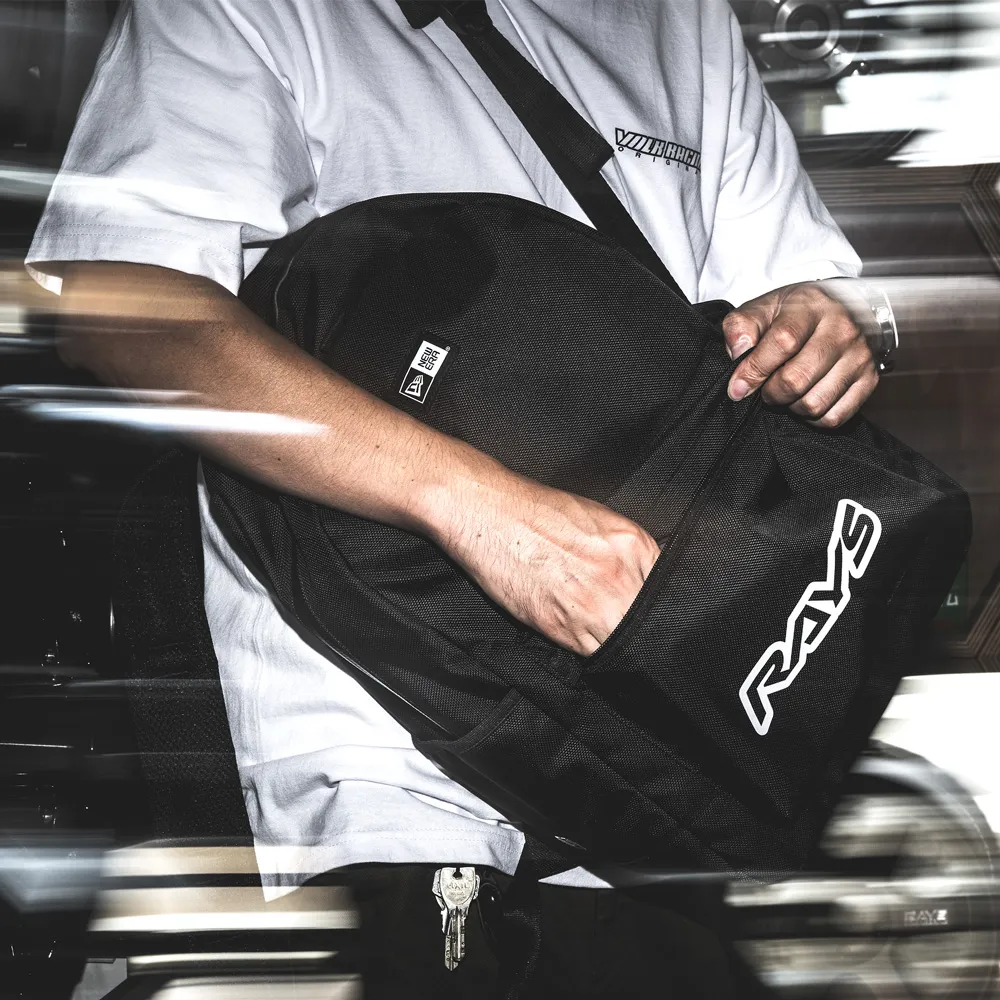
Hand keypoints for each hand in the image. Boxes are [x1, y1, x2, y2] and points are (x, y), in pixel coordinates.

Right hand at [426, 461, 659, 655]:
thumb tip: (642, 582)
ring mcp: (593, 603)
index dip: (658, 606)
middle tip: (624, 625)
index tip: (648, 613)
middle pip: (649, 621)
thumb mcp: (599, 521)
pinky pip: (590, 653)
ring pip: (623, 642)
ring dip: (615, 641)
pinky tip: (576, 629)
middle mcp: (619, 574)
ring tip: (596, 627)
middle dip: (639, 626)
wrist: (488, 513)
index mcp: (633, 544)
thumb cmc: (535, 512)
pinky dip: (588, 649)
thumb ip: (627, 553)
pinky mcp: (562, 626)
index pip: (666, 591)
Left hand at [722, 281, 878, 427]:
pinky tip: (805, 399)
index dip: (755, 370)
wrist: (839, 309)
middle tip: (765, 388)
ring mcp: (860, 356)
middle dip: (770, 393)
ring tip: (785, 392)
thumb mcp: (762, 309)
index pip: (783, 342)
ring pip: (814, 404)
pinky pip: (834, 417)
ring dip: (790, 407)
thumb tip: (738, 355)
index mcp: (811, 307)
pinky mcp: (869, 380)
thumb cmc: (794, 313)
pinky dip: (812, 418)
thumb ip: (740, 328)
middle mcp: (842, 330)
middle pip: (797, 380)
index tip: (738, 387)